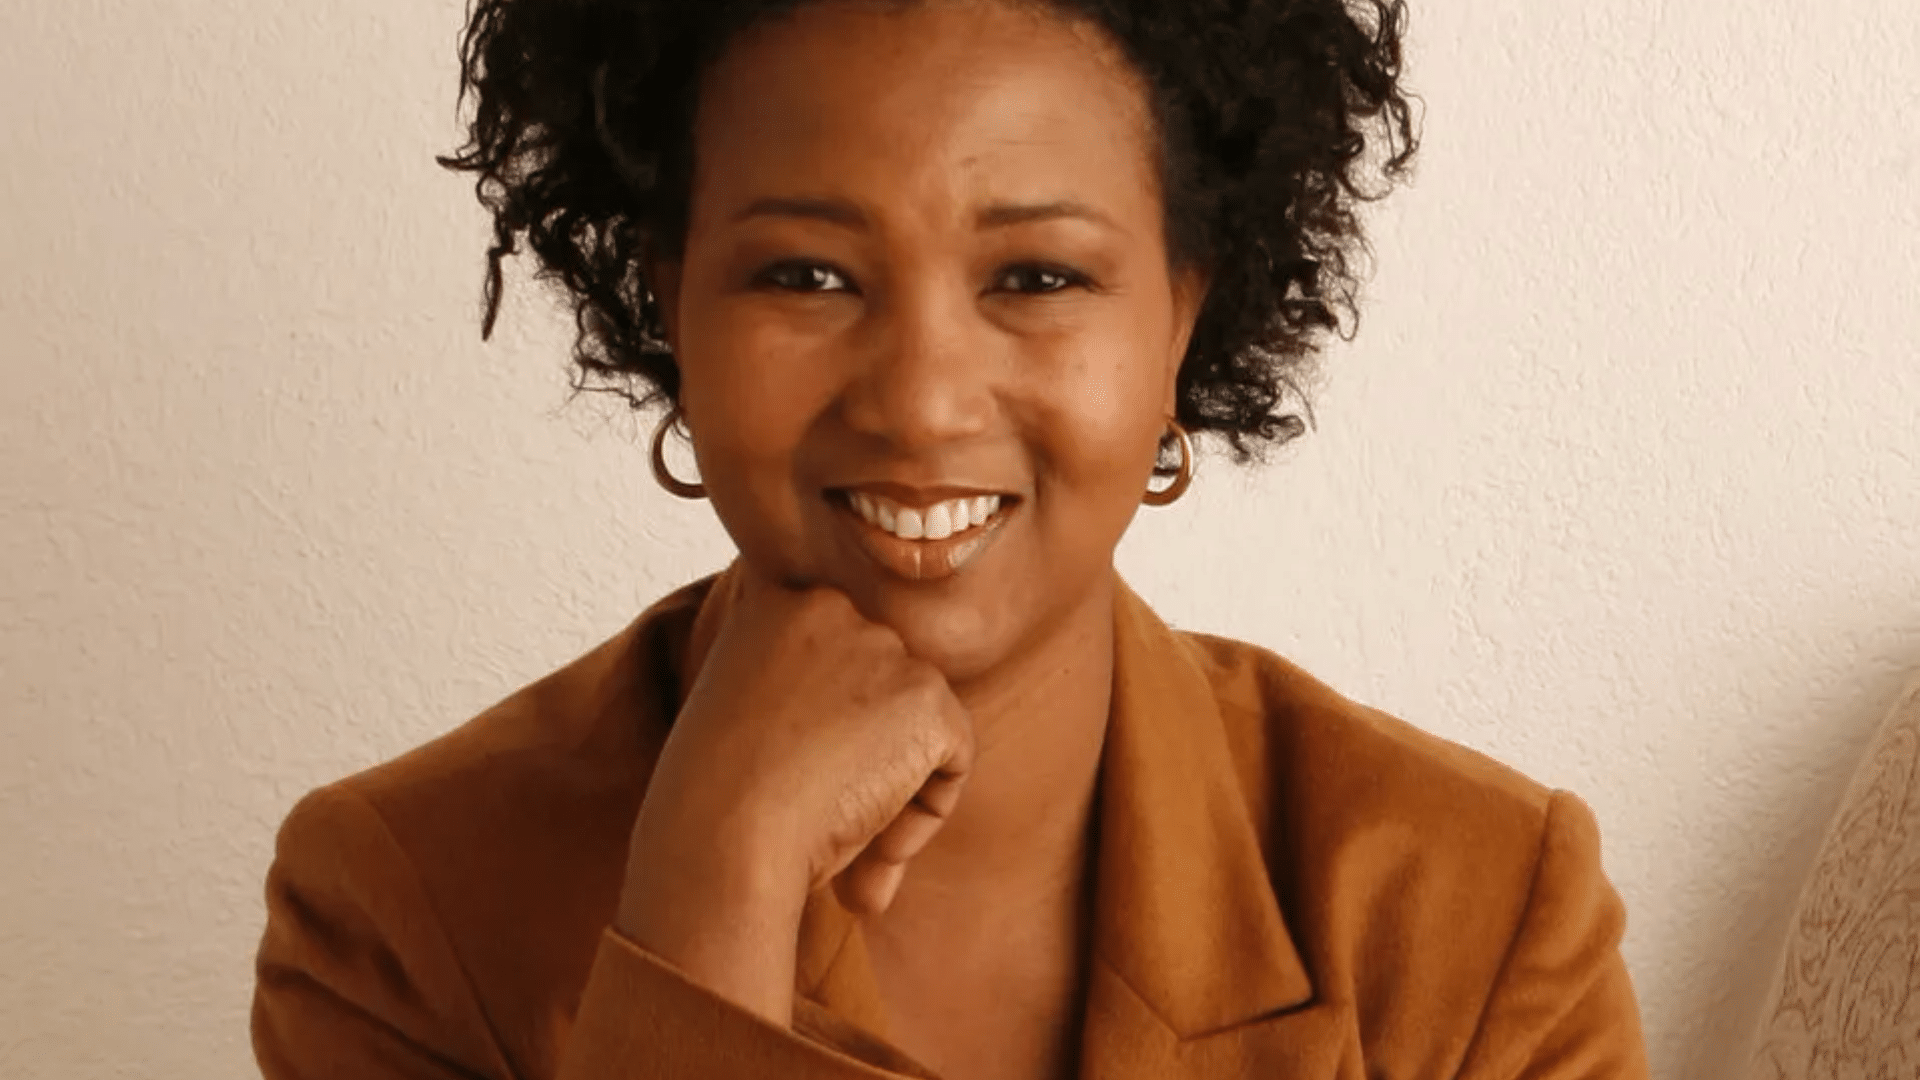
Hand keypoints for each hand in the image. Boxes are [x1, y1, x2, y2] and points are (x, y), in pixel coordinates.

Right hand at [614, 559, 974, 1021]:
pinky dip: (924, 815)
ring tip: (840, 836)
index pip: (838, 662)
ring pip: (919, 727)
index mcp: (776, 603)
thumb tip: (854, 723)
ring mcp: (884, 647)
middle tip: (818, 816)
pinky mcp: (927, 693)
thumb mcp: (742, 717)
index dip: (825, 735)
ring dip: (893, 789)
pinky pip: (953, 760)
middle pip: (883, 692)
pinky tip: (872, 848)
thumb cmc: (714, 802)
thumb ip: (798, 692)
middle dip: (865, 757)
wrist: (721, 837)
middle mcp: (833, 607)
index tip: (788, 783)